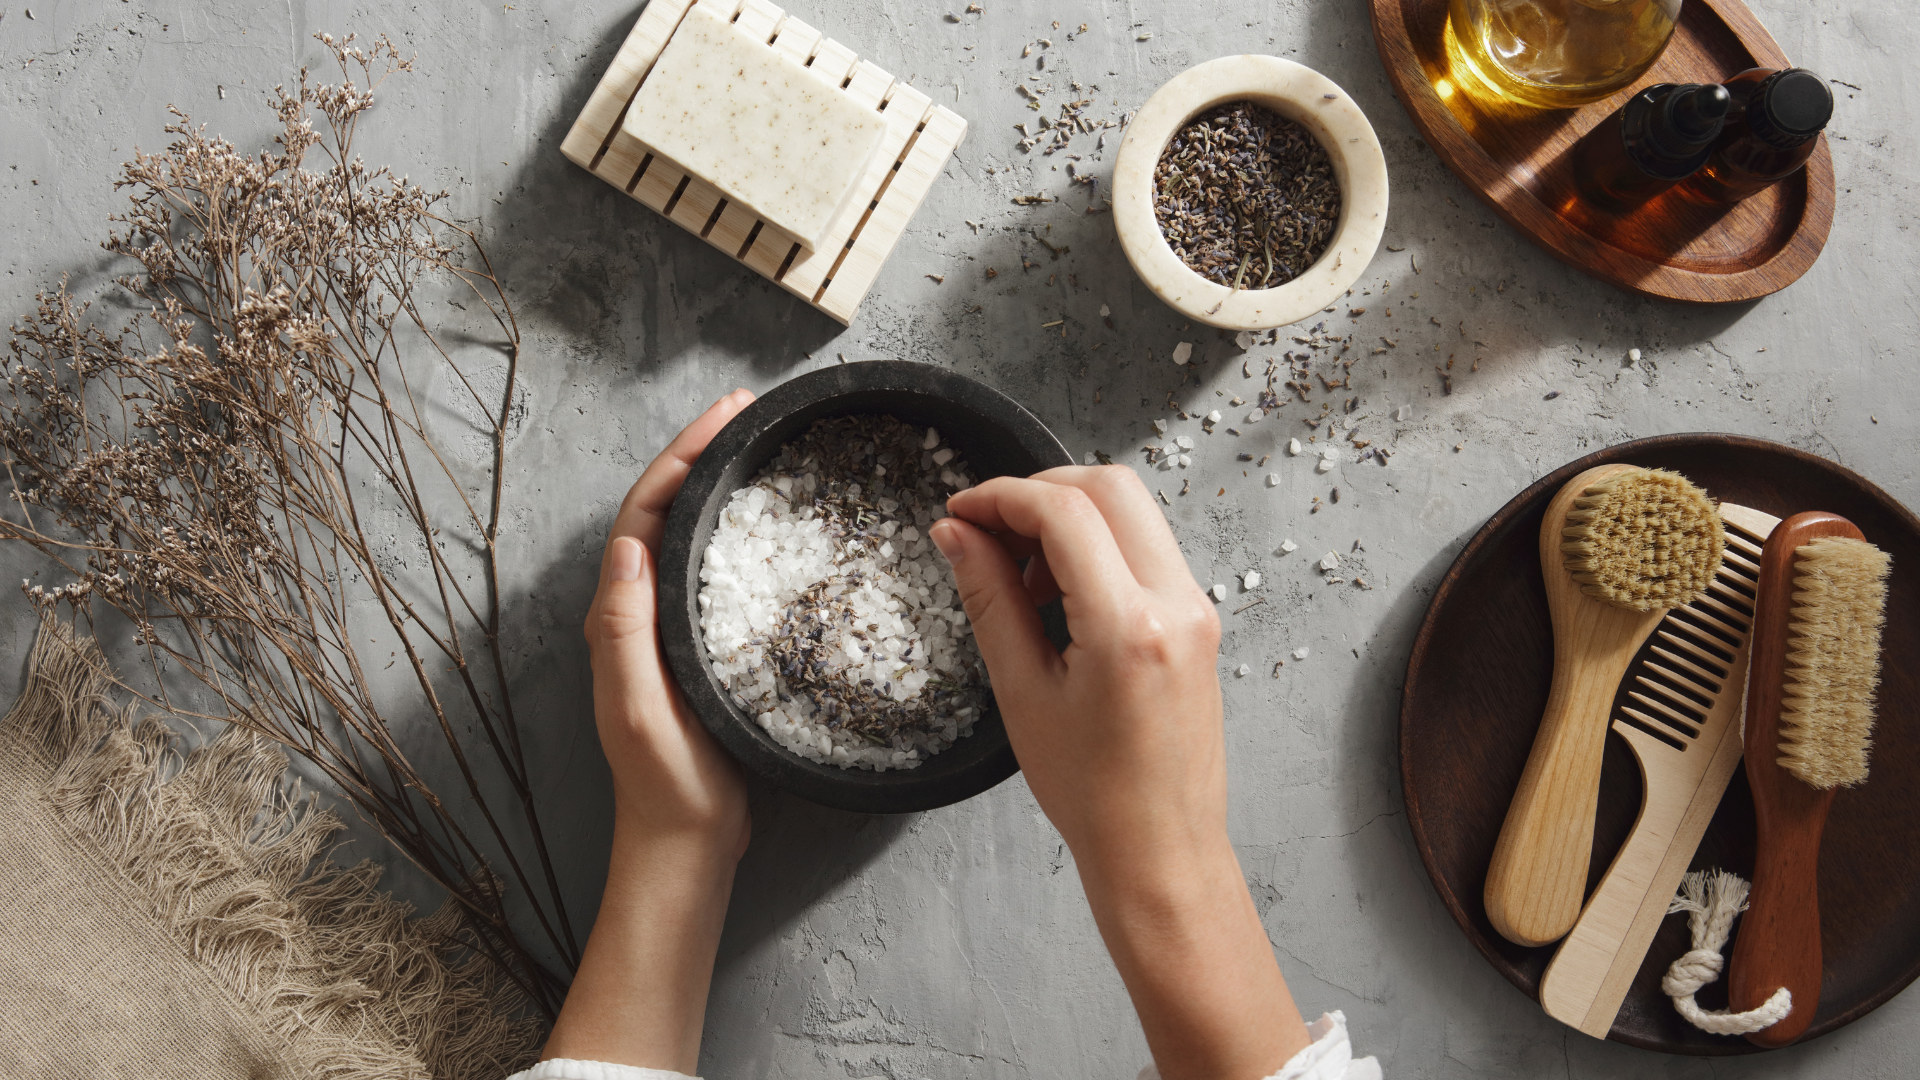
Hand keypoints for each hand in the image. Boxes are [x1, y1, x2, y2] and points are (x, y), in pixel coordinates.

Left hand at [583, 389, 752, 854]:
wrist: (687, 843)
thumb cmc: (667, 784)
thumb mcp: (640, 706)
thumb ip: (627, 628)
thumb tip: (629, 545)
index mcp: (617, 618)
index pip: (643, 516)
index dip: (679, 459)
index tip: (723, 418)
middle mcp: (634, 614)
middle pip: (662, 511)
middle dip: (698, 453)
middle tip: (746, 410)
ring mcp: (664, 629)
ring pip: (685, 534)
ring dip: (714, 483)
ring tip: (755, 444)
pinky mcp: (695, 647)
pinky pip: (709, 568)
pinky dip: (732, 528)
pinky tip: (765, 520)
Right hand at [931, 466, 1309, 1079]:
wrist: (1160, 849)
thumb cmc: (1094, 794)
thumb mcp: (1022, 692)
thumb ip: (989, 598)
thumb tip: (958, 534)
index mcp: (1130, 626)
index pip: (1064, 512)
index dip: (1001, 497)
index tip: (961, 512)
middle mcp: (1176, 604)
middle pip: (1108, 487)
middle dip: (1038, 492)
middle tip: (987, 529)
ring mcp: (1196, 608)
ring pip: (1131, 511)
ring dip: (1069, 518)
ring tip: (1020, 577)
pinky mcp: (1199, 619)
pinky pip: (1146, 548)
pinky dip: (1097, 547)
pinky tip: (1058, 596)